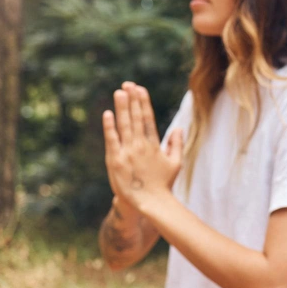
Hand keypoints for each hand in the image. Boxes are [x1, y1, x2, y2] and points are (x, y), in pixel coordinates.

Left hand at [102, 82, 183, 213]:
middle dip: (132, 100)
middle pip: (136, 118)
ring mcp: (127, 152)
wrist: (150, 202)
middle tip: (127, 84)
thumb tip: (178, 128)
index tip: (140, 88)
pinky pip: (111, 140)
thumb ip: (176, 144)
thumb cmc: (163, 184)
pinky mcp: (115, 160)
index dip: (144, 102)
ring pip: (124, 125)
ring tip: (119, 92)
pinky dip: (109, 126)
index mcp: (154, 145)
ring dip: (122, 107)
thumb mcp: (175, 163)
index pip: (148, 118)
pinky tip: (108, 114)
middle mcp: (140, 146)